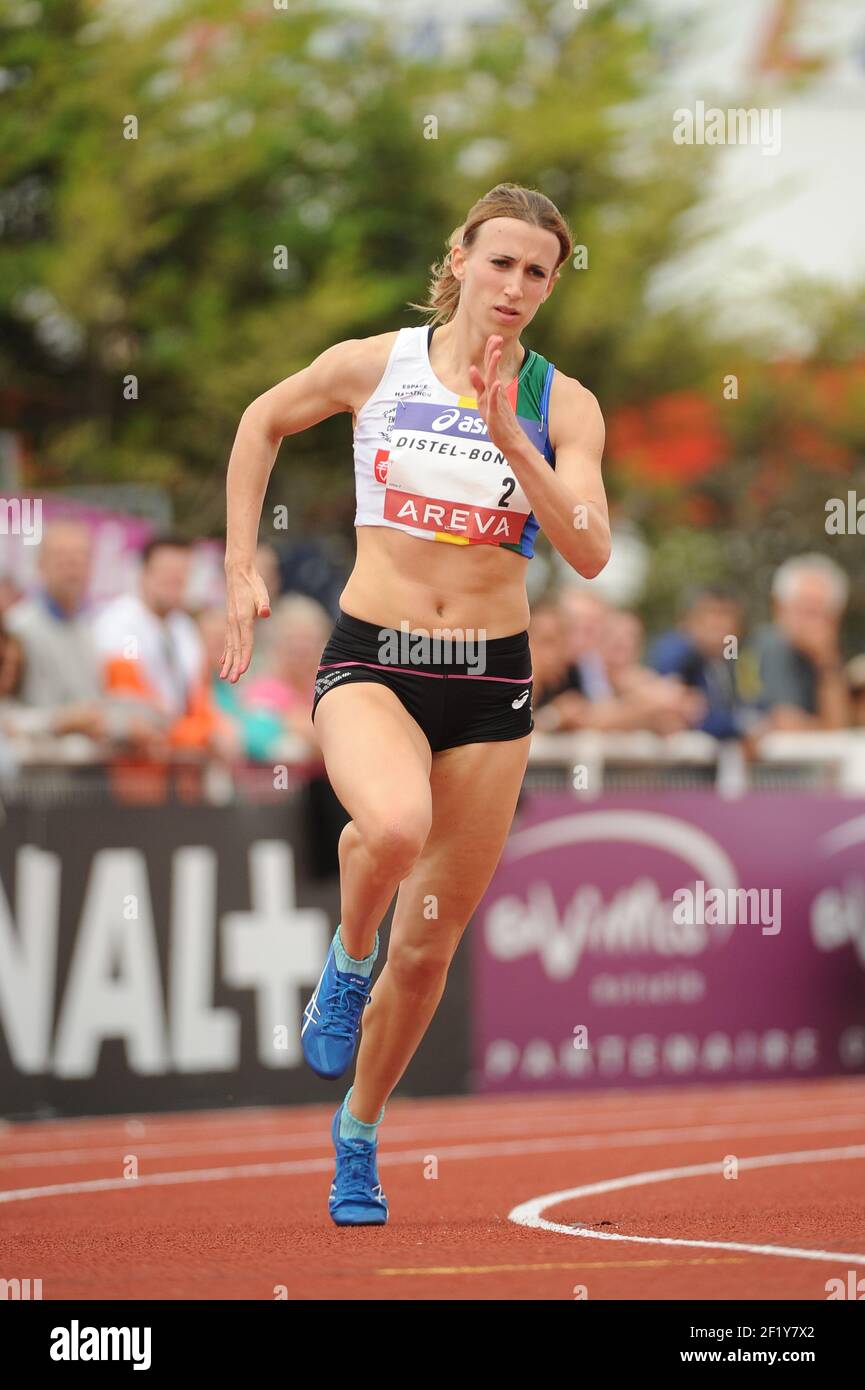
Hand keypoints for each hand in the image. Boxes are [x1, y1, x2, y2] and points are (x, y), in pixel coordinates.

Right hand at [221, 565, 270, 682]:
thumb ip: (264, 604)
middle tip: (232, 681)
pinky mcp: (230, 621)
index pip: (245, 643)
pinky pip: (228, 640)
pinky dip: (226, 652)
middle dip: (234, 665)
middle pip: (236, 648)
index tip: (243, 671)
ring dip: (228, 662)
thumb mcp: (262, 592)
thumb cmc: (253, 583)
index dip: (245, 657)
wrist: (238, 573)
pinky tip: (223, 661)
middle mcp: (234, 623)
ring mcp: (230, 622)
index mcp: (243, 619)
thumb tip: (266, 612)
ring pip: (229, 647)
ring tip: (224, 677)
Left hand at [467, 335, 524, 456]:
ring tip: (496, 353)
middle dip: (493, 353)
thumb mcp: (483, 400)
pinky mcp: (496, 413)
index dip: (491, 351)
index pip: (491, 366)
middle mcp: (496, 392)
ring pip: (494, 382)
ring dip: (494, 368)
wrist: (509, 439)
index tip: (494, 336)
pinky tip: (496, 383)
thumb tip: (472, 368)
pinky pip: (495, 401)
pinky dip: (495, 392)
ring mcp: (497, 401)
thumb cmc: (496, 420)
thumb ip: (478, 385)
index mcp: (493, 387)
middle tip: (497, 337)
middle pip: (493, 369)